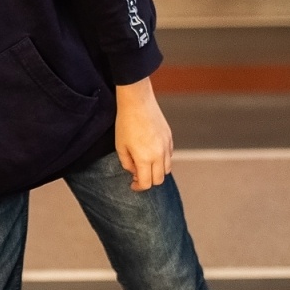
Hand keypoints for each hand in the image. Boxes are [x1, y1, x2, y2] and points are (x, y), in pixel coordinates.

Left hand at [114, 77, 172, 191]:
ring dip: (157, 171)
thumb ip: (127, 163)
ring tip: (145, 164)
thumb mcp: (120, 146)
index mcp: (145, 158)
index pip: (147, 183)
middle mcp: (159, 155)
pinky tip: (151, 153)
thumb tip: (134, 171)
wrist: (138, 102)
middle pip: (159, 179)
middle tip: (137, 175)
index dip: (138, 187)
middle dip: (148, 181)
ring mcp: (166, 146)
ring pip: (167, 169)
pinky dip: (162, 160)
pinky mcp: (170, 138)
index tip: (132, 185)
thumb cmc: (126, 123)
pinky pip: (169, 156)